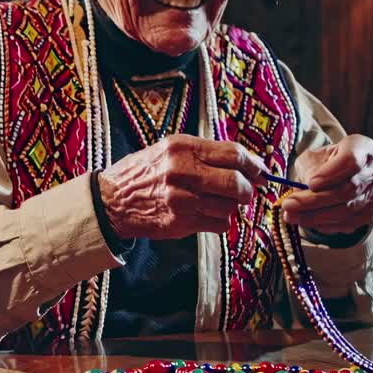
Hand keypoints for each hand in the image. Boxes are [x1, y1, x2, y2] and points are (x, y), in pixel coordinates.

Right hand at [98, 134, 267, 239]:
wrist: (112, 200)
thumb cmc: (144, 173)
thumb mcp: (169, 150)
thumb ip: (205, 154)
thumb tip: (247, 164)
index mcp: (182, 148)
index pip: (234, 154)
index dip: (253, 165)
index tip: (260, 172)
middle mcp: (183, 171)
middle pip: (236, 183)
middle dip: (247, 190)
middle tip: (245, 191)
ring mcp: (182, 199)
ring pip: (230, 206)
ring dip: (230, 207)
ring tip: (216, 202)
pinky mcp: (181, 222)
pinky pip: (219, 224)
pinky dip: (220, 221)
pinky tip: (206, 214)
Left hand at [280, 134, 372, 233]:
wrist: (338, 175)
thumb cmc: (323, 162)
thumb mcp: (312, 157)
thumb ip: (309, 169)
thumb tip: (304, 189)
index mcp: (362, 147)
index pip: (351, 160)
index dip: (330, 174)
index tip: (309, 183)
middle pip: (348, 189)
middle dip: (315, 200)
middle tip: (289, 205)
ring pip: (347, 209)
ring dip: (315, 215)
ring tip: (291, 216)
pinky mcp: (369, 213)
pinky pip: (347, 223)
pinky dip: (324, 225)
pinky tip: (306, 222)